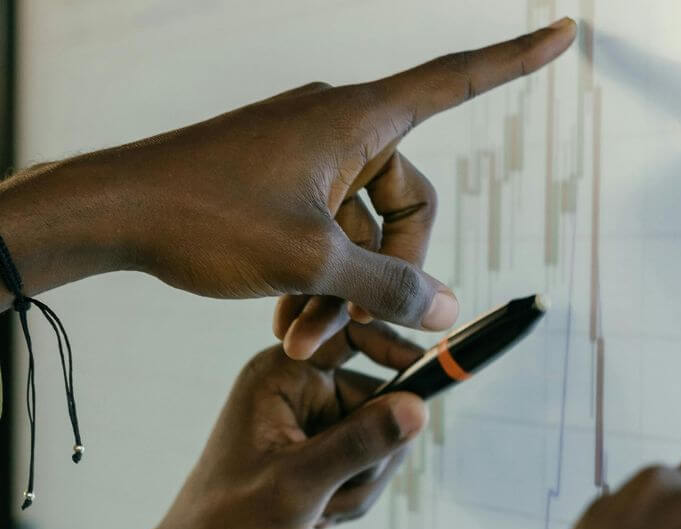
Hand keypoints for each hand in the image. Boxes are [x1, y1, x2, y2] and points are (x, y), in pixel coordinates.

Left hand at [0, 20, 576, 355]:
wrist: (113, 211)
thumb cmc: (204, 215)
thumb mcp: (309, 260)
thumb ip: (387, 287)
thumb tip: (447, 310)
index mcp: (356, 119)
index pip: (456, 79)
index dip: (516, 60)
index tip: (566, 33)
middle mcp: (340, 130)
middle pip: (407, 208)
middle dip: (386, 279)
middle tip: (359, 337)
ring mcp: (311, 159)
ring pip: (362, 236)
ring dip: (346, 295)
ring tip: (310, 342)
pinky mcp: (285, 186)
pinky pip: (328, 236)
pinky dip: (320, 282)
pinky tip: (293, 325)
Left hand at [118, 321, 426, 528]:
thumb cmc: (231, 521)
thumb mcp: (300, 482)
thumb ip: (360, 442)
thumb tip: (419, 409)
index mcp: (283, 373)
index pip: (353, 333)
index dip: (394, 349)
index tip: (426, 381)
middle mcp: (300, 389)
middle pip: (382, 398)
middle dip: (373, 456)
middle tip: (341, 492)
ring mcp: (313, 422)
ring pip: (382, 438)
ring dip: (365, 483)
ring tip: (324, 511)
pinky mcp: (322, 451)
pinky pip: (370, 463)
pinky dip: (357, 495)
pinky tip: (323, 517)